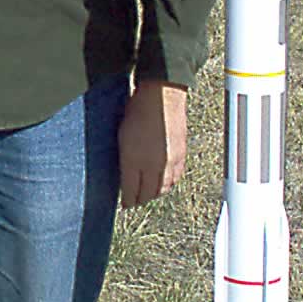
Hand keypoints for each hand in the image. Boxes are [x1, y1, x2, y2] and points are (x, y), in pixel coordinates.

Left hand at [118, 81, 187, 207]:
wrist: (162, 97)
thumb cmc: (138, 110)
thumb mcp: (121, 137)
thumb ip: (124, 159)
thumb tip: (125, 174)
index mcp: (134, 160)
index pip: (131, 191)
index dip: (128, 201)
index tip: (125, 204)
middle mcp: (153, 165)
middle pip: (148, 194)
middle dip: (141, 200)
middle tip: (135, 201)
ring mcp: (168, 162)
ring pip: (163, 189)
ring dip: (155, 194)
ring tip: (149, 194)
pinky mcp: (180, 156)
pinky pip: (175, 179)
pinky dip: (169, 184)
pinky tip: (164, 182)